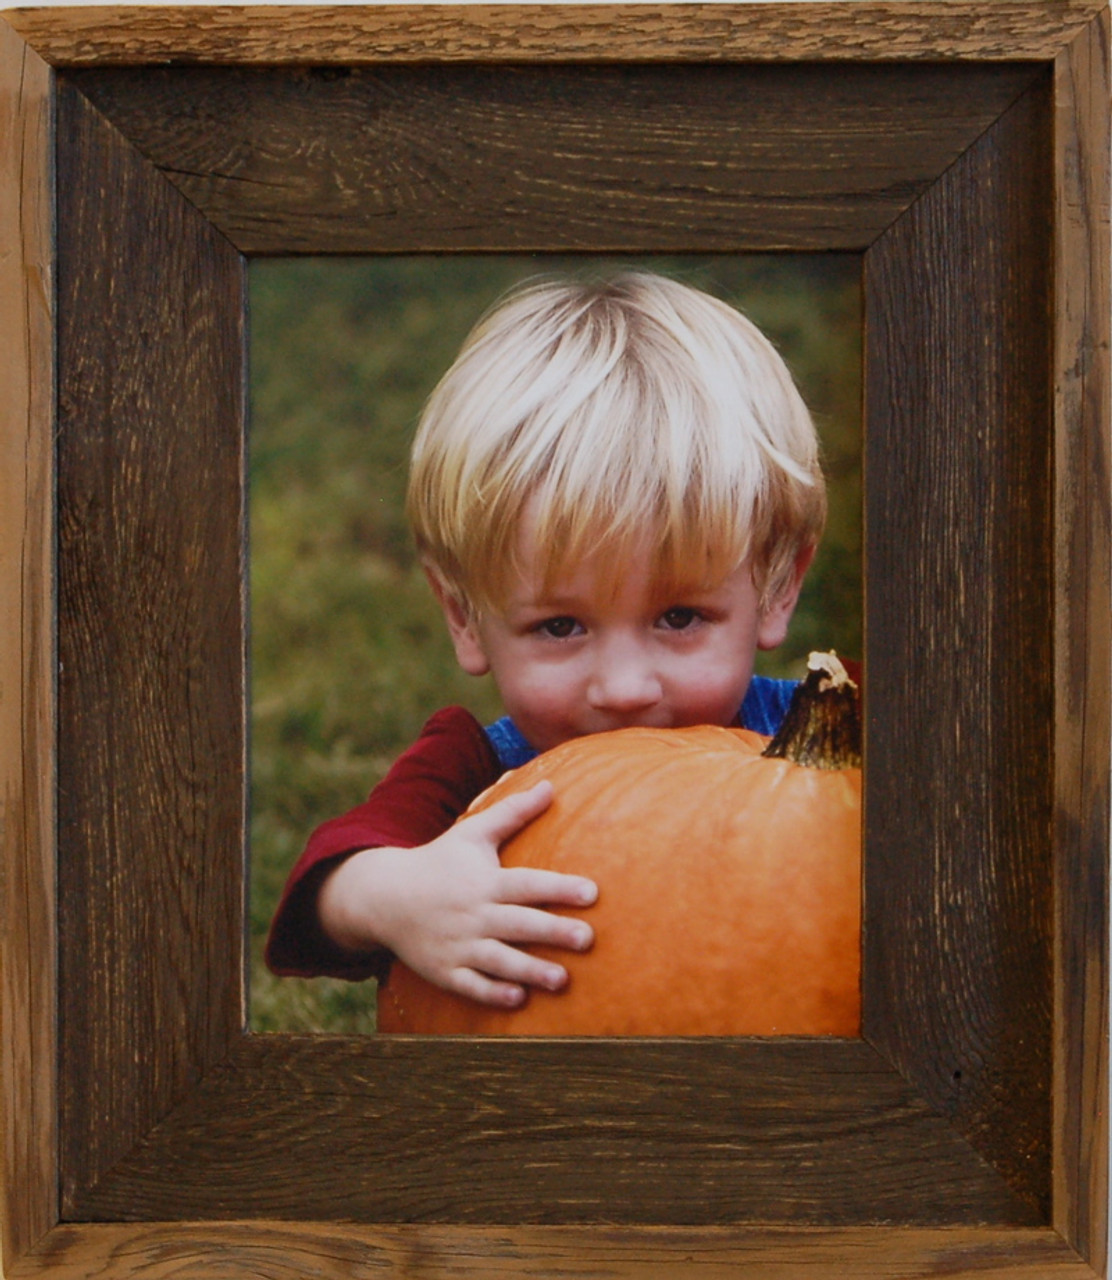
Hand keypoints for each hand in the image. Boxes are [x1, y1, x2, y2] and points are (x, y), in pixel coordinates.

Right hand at [318, 781, 597, 1006]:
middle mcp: (473, 914)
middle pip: (519, 924)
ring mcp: (458, 945)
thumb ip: (513, 812)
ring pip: (499, 960)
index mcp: (485, 881)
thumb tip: (550, 785)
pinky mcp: (444, 970)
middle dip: (553, 932)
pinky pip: (470, 985)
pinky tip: (518, 998)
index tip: (592, 893)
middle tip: (588, 939)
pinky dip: (492, 993)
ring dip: (530, 970)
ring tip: (562, 979)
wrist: (383, 897)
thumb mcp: (472, 833)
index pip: (528, 884)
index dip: (560, 888)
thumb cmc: (439, 861)